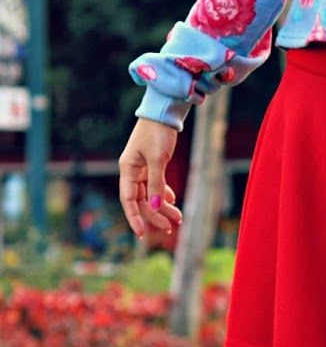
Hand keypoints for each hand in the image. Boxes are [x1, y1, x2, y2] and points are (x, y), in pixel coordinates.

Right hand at [118, 118, 181, 238]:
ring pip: (150, 194)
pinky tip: (173, 200)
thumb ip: (157, 184)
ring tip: (178, 218)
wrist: (164, 112)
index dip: (134, 218)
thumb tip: (156, 207)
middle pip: (141, 200)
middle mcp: (132, 170)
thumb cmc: (158, 133)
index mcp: (127, 169)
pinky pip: (156, 184)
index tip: (142, 234)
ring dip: (163, 206)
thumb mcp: (158, 159)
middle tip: (171, 228)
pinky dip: (164, 193)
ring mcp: (141, 167)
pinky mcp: (152, 163)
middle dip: (156, 215)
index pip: (128, 200)